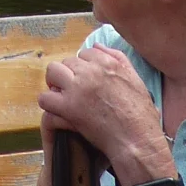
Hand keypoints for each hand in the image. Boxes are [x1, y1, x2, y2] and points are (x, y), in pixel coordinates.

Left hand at [39, 46, 172, 184]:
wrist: (138, 141)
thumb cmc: (140, 116)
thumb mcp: (136, 80)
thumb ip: (118, 58)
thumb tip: (97, 44)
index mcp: (107, 63)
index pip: (85, 53)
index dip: (84, 67)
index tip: (87, 80)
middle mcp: (91, 71)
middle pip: (68, 62)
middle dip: (70, 74)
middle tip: (73, 90)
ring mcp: (78, 88)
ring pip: (52, 72)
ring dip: (55, 83)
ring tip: (62, 95)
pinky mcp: (69, 107)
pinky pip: (45, 98)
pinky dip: (49, 104)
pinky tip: (58, 111)